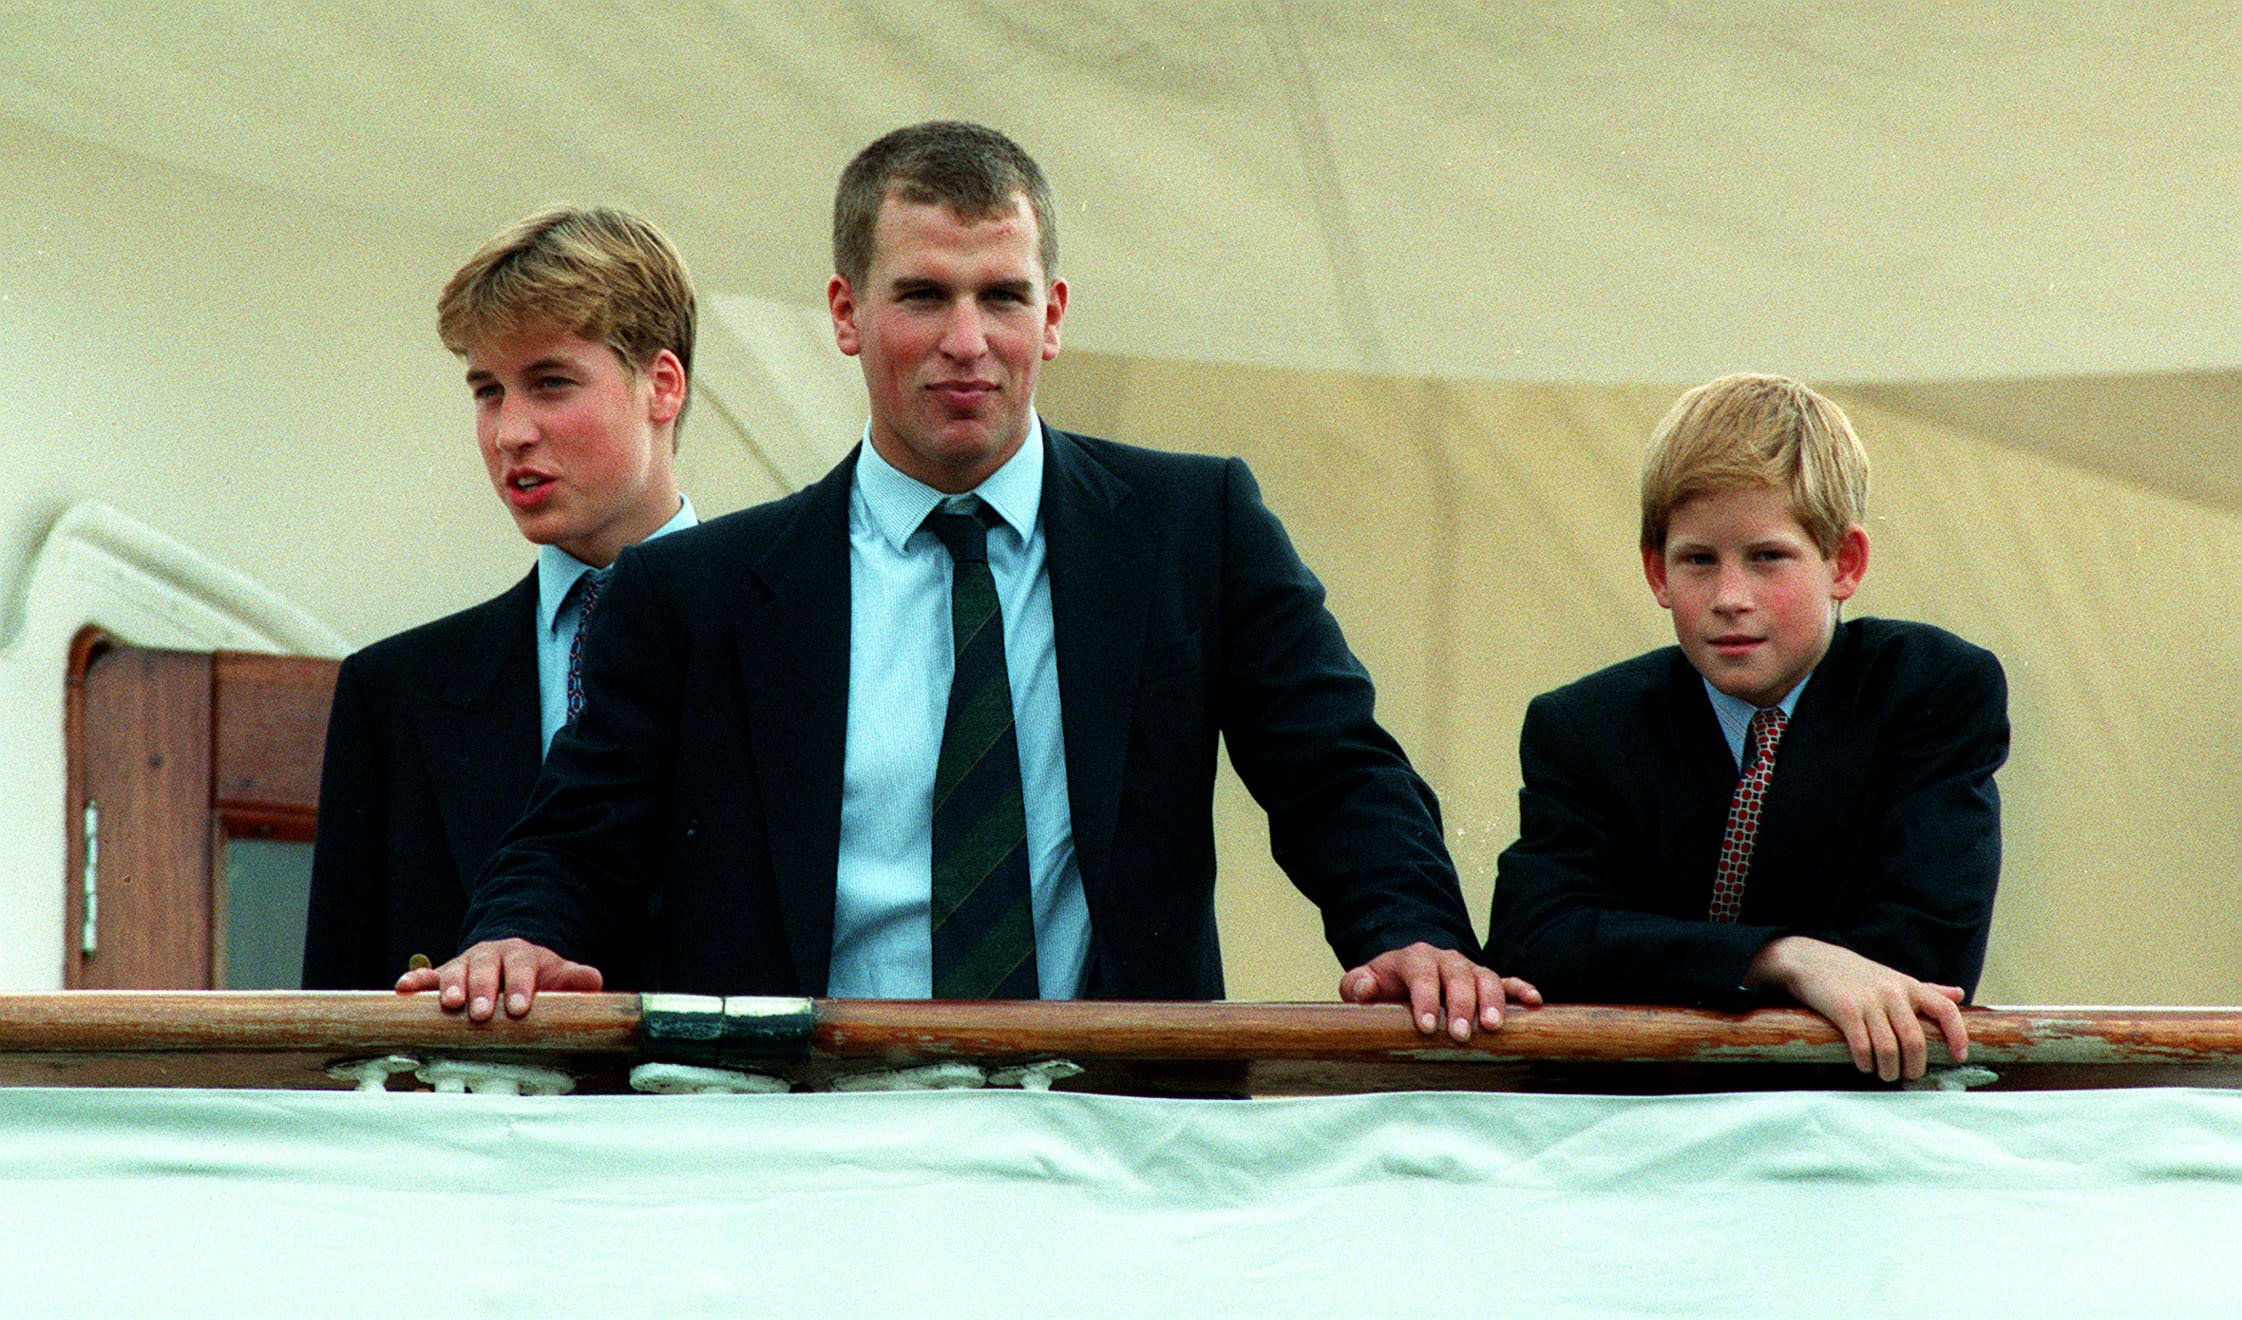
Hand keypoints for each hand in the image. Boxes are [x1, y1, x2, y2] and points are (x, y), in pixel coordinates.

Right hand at [394, 938, 602, 1021]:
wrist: (511, 958)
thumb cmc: (535, 975)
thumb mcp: (557, 973)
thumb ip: (573, 978)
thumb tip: (593, 980)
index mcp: (521, 955)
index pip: (523, 966)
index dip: (521, 986)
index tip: (520, 1007)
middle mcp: (491, 956)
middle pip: (486, 968)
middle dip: (483, 989)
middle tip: (480, 1012)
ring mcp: (465, 964)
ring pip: (456, 970)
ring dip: (451, 985)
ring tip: (449, 1004)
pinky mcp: (443, 974)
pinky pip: (427, 975)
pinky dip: (416, 980)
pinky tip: (405, 988)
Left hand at [1340, 941, 1541, 1039]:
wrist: (1405, 973)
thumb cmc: (1385, 985)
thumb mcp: (1363, 982)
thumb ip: (1357, 985)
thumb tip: (1364, 988)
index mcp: (1414, 958)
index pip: (1421, 973)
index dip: (1424, 998)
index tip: (1425, 1026)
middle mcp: (1445, 959)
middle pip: (1457, 975)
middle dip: (1460, 1004)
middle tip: (1460, 1034)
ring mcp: (1468, 969)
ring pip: (1485, 977)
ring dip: (1491, 1000)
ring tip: (1493, 1026)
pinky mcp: (1485, 981)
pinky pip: (1506, 980)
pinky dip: (1521, 988)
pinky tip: (1534, 1001)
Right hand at [1745, 935, 1966, 1081]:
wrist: (1811, 960)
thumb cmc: (1856, 974)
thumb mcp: (1894, 978)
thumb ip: (1926, 989)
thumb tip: (1959, 994)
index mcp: (1909, 986)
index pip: (1945, 1010)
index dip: (1958, 1035)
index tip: (1959, 1056)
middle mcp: (1892, 993)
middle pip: (1915, 1040)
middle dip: (1915, 1066)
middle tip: (1909, 1075)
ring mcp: (1868, 1002)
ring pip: (1889, 1049)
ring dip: (1889, 1070)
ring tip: (1885, 1074)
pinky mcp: (1845, 1011)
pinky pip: (1862, 1047)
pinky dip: (1866, 1063)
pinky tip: (1864, 1065)